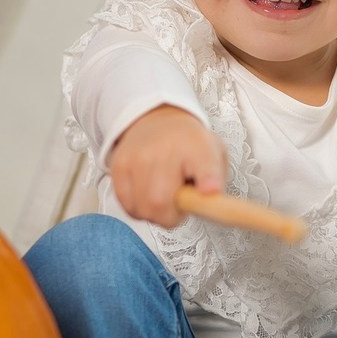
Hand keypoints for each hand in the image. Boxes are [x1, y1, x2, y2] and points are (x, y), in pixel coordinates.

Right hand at [109, 105, 226, 227]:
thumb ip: (217, 181)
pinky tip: (147, 195)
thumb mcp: (215, 155)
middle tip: (178, 205)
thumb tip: (210, 199)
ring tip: (163, 198)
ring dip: (153, 214)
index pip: (205, 166)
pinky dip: (138, 208)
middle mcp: (164, 150)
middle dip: (171, 217)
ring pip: (142, 208)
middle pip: (160, 202)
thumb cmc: (189, 145)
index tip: (210, 190)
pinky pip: (126, 204)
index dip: (208, 181)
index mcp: (198, 148)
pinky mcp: (119, 166)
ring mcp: (137, 158)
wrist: (157, 120)